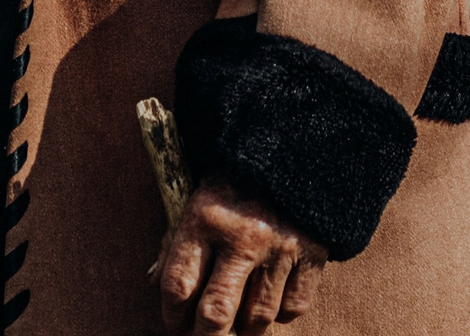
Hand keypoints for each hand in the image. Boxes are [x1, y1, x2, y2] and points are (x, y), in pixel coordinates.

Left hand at [156, 180, 329, 332]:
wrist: (291, 151)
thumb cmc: (232, 181)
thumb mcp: (195, 198)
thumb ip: (175, 240)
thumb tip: (156, 283)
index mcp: (204, 217)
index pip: (178, 285)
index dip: (171, 314)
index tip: (174, 323)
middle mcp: (242, 235)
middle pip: (216, 313)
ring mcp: (280, 248)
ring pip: (257, 318)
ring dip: (244, 328)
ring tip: (237, 321)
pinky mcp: (313, 255)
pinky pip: (292, 309)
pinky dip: (280, 312)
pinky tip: (270, 297)